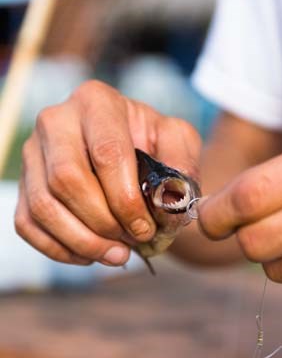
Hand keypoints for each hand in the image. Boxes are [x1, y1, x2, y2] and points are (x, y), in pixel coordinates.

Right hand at [15, 81, 200, 265]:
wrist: (125, 146)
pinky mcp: (25, 182)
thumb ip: (181, 161)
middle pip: (67, 180)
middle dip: (104, 222)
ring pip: (44, 206)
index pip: (106, 154)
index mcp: (97, 102)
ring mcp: (34, 153)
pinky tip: (91, 253)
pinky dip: (60, 248)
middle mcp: (57, 121)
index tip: (145, 228)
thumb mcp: (177, 139)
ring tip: (117, 255)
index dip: (126, 200)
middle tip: (133, 241)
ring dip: (83, 241)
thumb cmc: (150, 142)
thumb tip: (171, 199)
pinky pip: (29, 223)